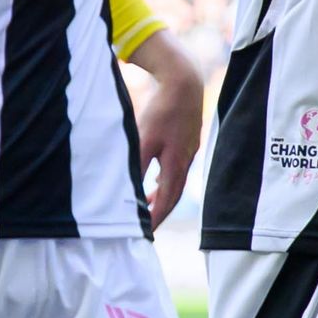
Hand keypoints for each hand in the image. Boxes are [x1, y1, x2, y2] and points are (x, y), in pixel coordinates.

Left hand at [131, 36, 205, 228]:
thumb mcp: (144, 140)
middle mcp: (185, 161)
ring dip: (160, 194)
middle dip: (159, 211)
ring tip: (146, 203)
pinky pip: (175, 167)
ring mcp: (188, 151)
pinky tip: (155, 173)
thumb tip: (130, 191)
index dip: (155, 219)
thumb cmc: (162, 111)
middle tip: (147, 226)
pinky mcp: (186, 141)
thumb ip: (138, 166)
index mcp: (176, 165)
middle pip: (173, 194)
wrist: (183, 84)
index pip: (166, 201)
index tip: (146, 233)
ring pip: (174, 180)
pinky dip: (163, 178)